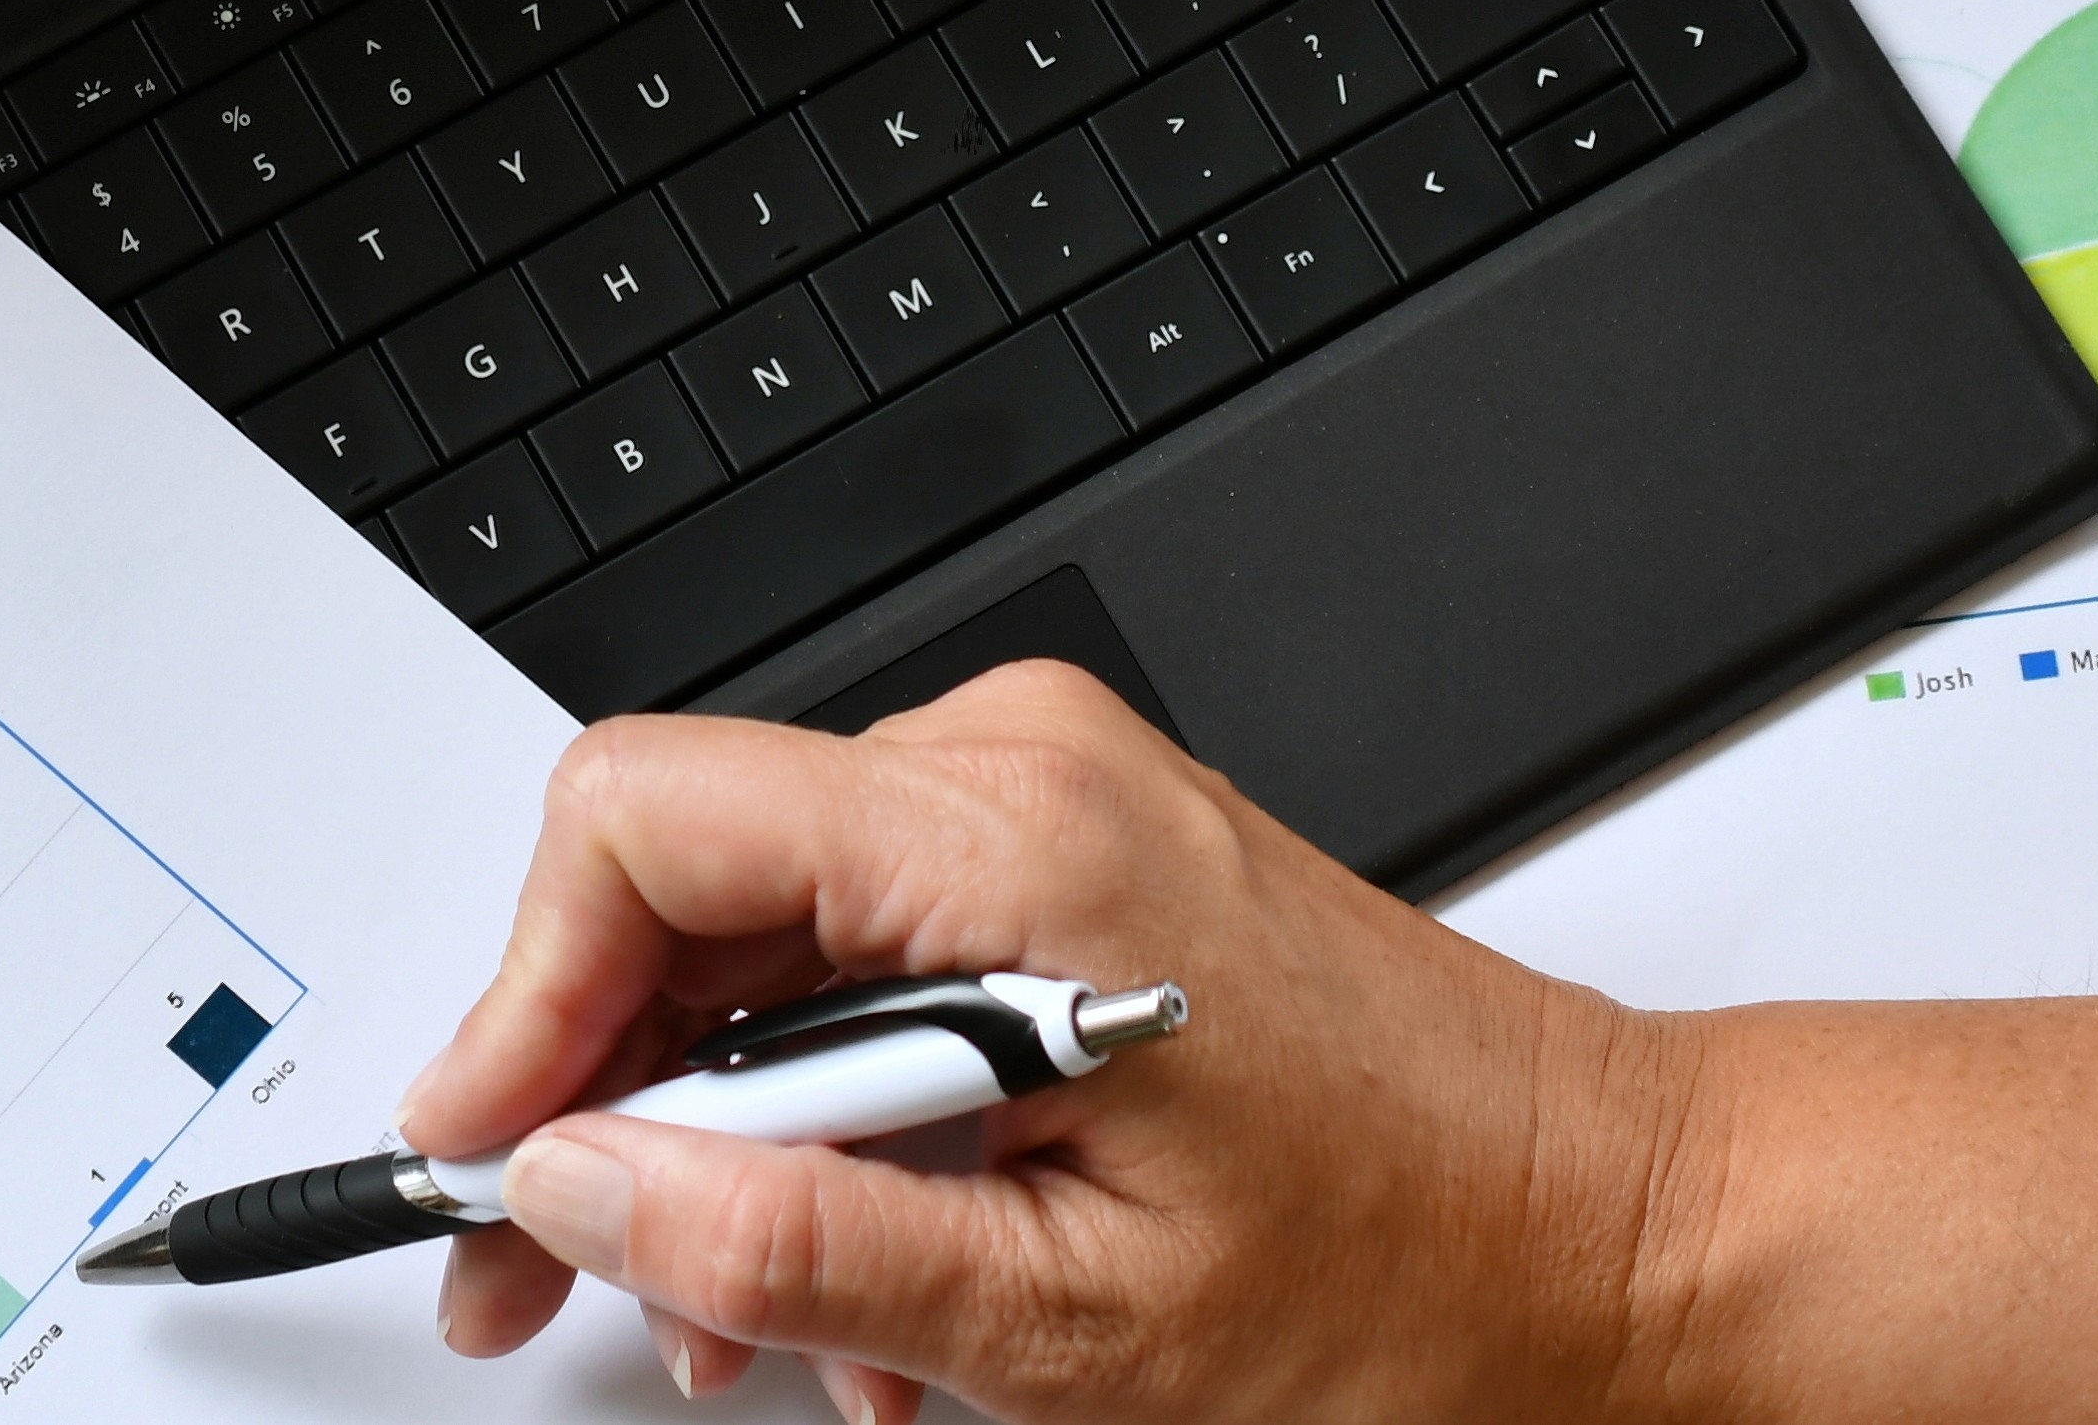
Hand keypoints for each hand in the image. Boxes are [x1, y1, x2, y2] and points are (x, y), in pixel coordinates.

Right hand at [394, 664, 1712, 1423]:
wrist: (1612, 1221)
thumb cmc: (1422, 1254)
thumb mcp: (1070, 1316)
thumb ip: (792, 1244)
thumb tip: (581, 1192)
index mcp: (1014, 839)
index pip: (641, 820)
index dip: (517, 998)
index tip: (484, 1159)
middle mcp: (1025, 771)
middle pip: (685, 884)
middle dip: (603, 1102)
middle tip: (556, 1285)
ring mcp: (1060, 803)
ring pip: (772, 940)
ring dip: (729, 1140)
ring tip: (762, 1324)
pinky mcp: (1083, 857)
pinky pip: (879, 953)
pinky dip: (839, 1108)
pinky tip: (876, 1261)